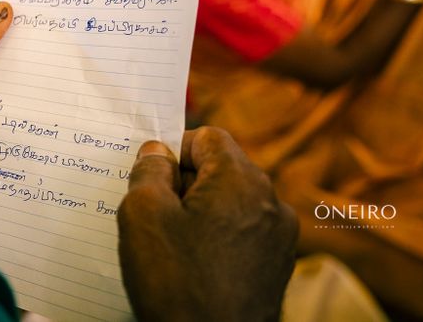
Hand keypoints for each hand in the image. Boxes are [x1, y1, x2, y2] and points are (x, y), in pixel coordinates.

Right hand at [117, 127, 297, 321]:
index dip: (173, 148)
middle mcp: (271, 203)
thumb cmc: (178, 285)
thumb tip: (157, 152)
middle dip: (185, 182)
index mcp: (241, 180)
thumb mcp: (143, 215)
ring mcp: (280, 239)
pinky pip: (243, 234)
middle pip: (222, 169)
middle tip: (153, 210)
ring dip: (201, 212)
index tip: (149, 174)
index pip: (207, 137)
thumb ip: (148, 171)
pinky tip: (192, 266)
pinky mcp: (277, 269)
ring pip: (232, 203)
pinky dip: (217, 239)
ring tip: (170, 243)